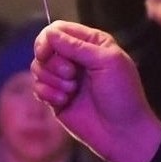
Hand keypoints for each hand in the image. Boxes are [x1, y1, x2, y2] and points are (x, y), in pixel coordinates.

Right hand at [32, 20, 160, 161]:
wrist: (122, 131)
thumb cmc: (122, 94)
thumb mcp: (107, 62)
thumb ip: (78, 46)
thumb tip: (49, 34)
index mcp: (90, 43)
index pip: (58, 29)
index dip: (48, 39)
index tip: (46, 52)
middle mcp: (75, 58)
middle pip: (44, 48)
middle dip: (53, 63)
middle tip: (71, 75)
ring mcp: (64, 78)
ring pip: (38, 67)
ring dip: (52, 79)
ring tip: (71, 91)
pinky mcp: (56, 98)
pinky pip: (38, 87)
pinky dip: (47, 94)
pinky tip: (64, 102)